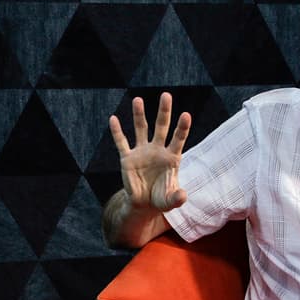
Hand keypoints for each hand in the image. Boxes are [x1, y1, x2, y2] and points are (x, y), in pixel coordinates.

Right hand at [109, 92, 191, 211]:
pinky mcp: (127, 158)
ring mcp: (142, 152)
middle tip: (166, 95)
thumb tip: (183, 196)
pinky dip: (117, 131)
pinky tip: (113, 119)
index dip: (182, 127)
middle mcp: (157, 150)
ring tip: (138, 99)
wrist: (143, 204)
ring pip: (141, 129)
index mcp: (171, 157)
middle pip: (161, 126)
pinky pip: (121, 143)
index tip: (186, 115)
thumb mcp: (170, 200)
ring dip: (139, 114)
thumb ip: (177, 197)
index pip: (178, 138)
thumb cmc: (161, 199)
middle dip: (164, 111)